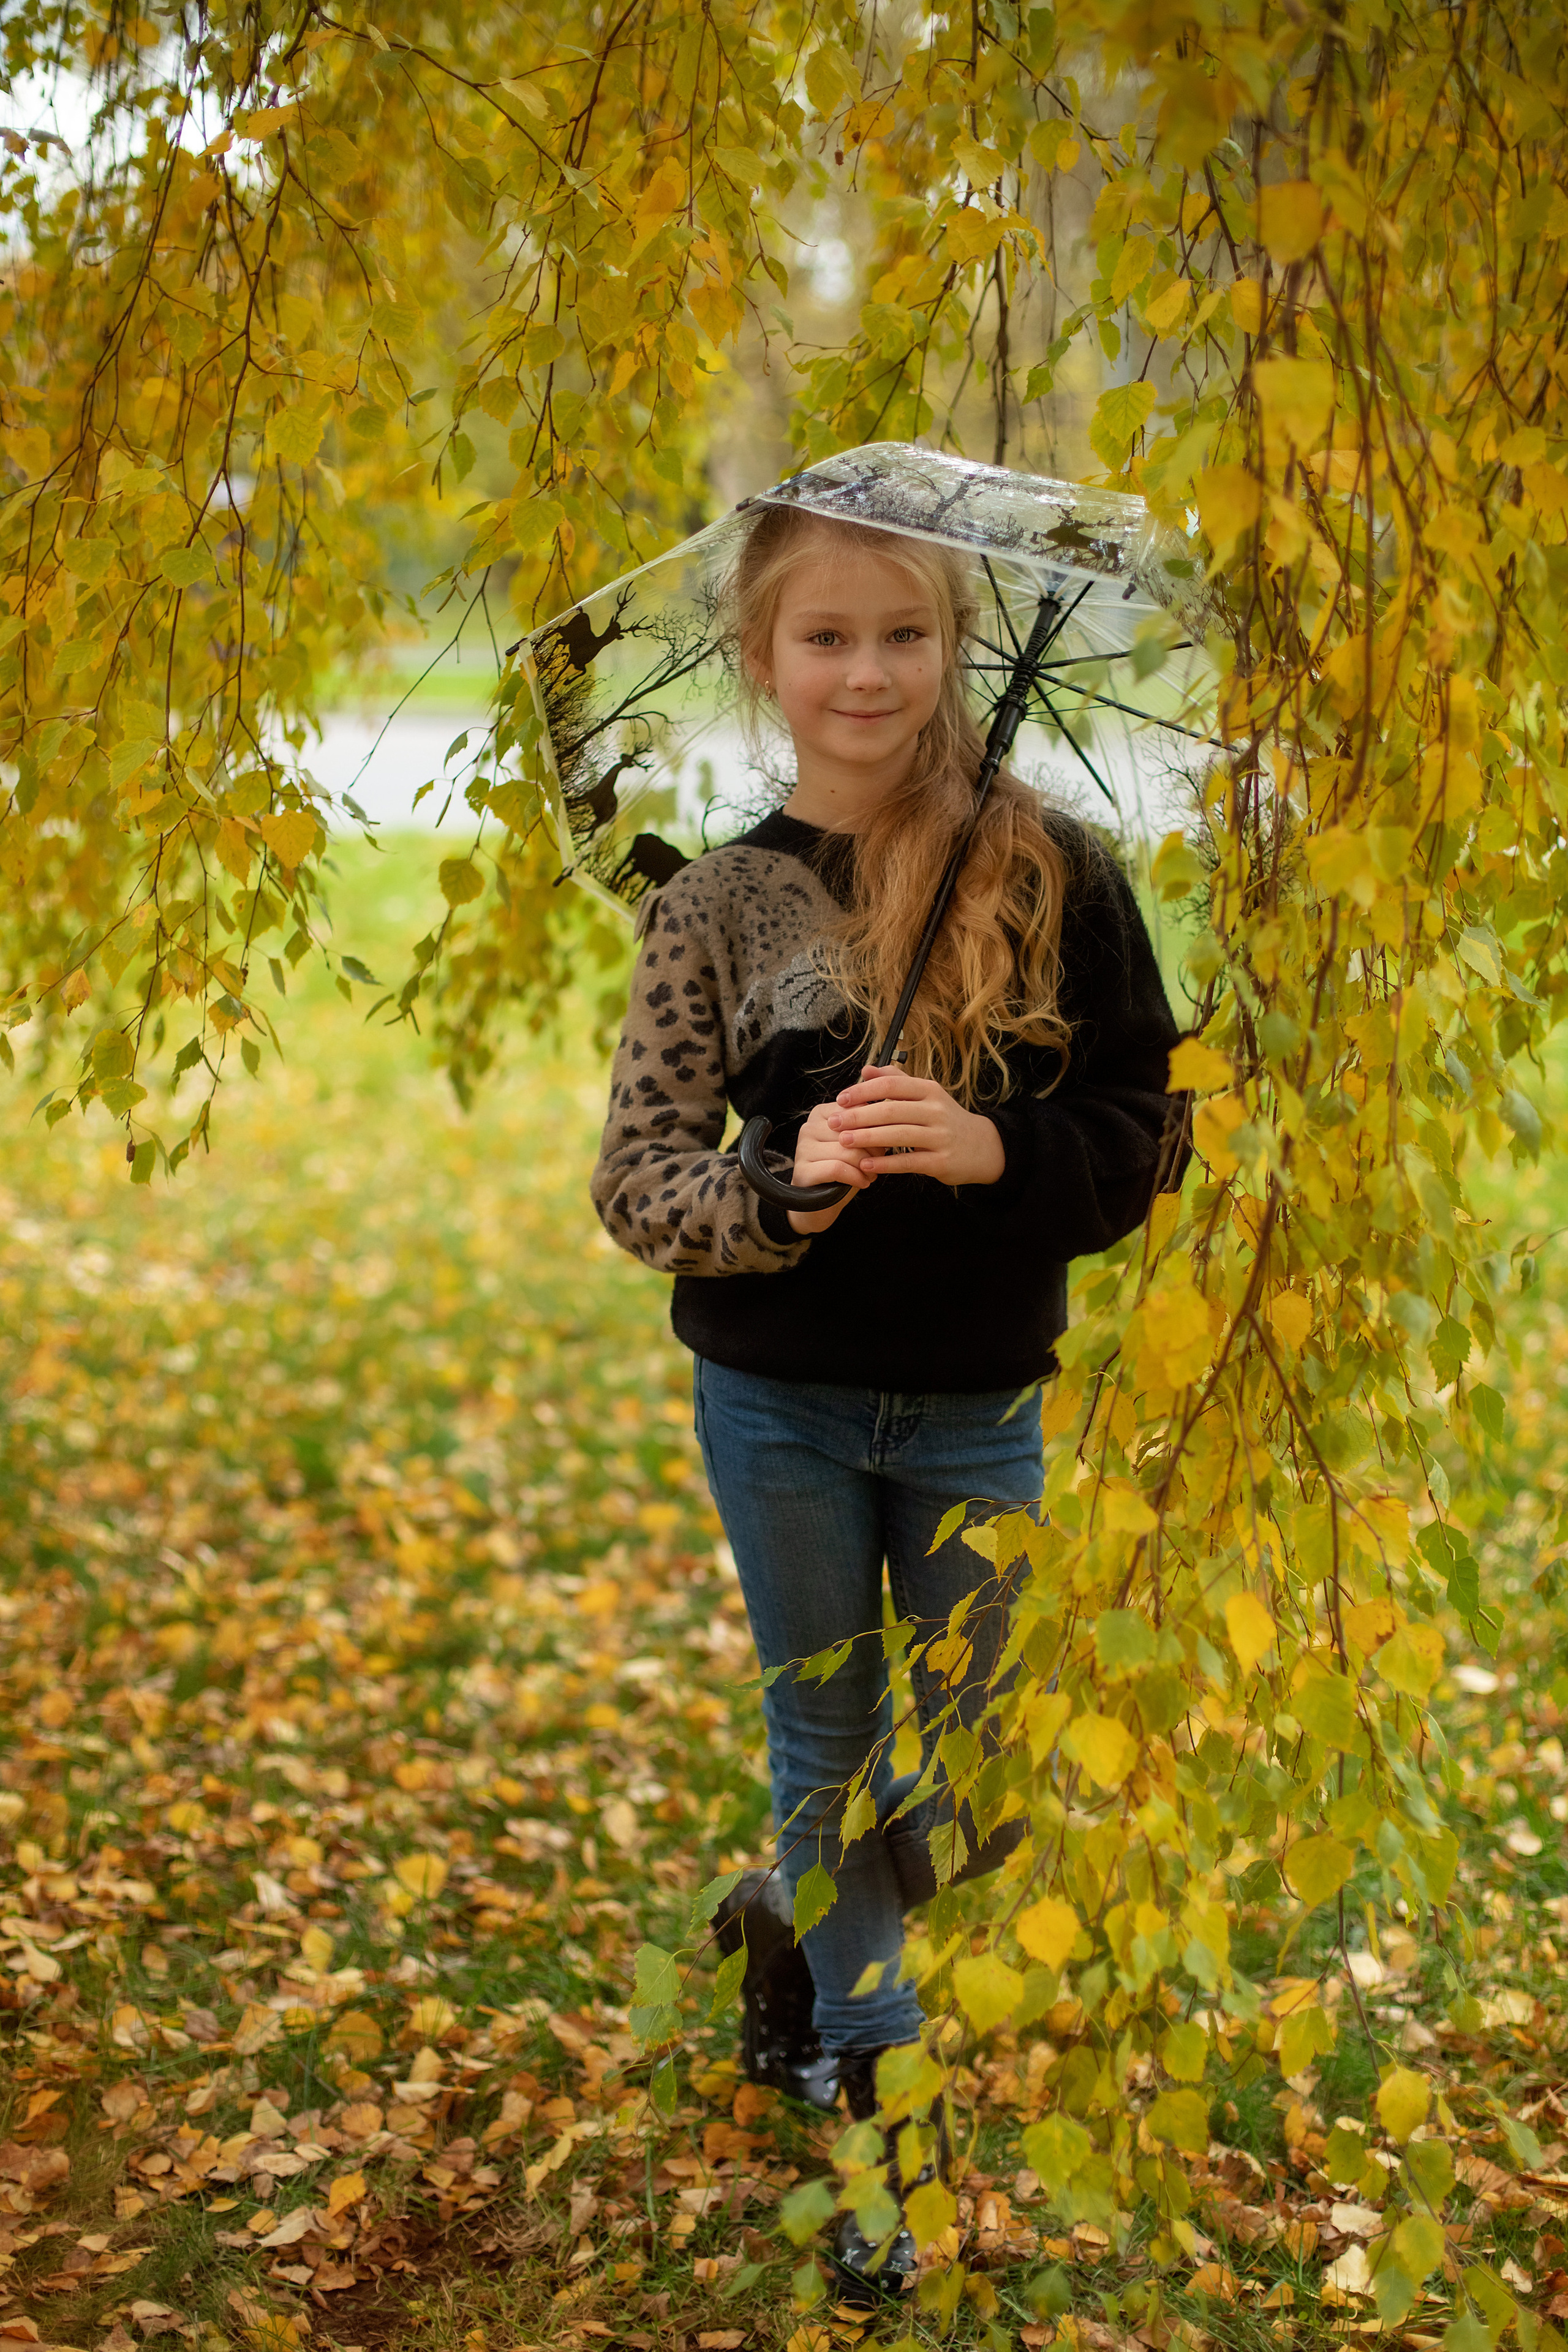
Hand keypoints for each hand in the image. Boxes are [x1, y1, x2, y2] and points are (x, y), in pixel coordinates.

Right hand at [787, 1099, 876, 1233]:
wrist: (820, 1202)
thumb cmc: (842, 1170)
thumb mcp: (856, 1145)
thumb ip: (868, 1129)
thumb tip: (891, 1119)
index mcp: (822, 1114)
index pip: (856, 1111)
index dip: (876, 1128)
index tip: (883, 1144)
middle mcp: (809, 1127)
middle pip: (852, 1131)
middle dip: (873, 1149)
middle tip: (879, 1163)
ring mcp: (803, 1148)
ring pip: (846, 1151)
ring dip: (866, 1166)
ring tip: (871, 1174)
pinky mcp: (802, 1170)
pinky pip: (837, 1168)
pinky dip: (855, 1177)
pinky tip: (862, 1182)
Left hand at [826, 1064, 1005, 1186]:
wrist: (980, 1147)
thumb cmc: (944, 1119)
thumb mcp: (926, 1095)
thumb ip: (896, 1080)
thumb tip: (866, 1069)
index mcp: (929, 1090)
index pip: (891, 1084)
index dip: (863, 1090)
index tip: (841, 1099)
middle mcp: (936, 1110)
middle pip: (891, 1109)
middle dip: (858, 1116)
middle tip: (833, 1121)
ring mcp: (940, 1136)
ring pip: (898, 1135)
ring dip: (867, 1138)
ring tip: (843, 1141)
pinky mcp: (941, 1162)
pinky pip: (908, 1162)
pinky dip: (885, 1163)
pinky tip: (865, 1164)